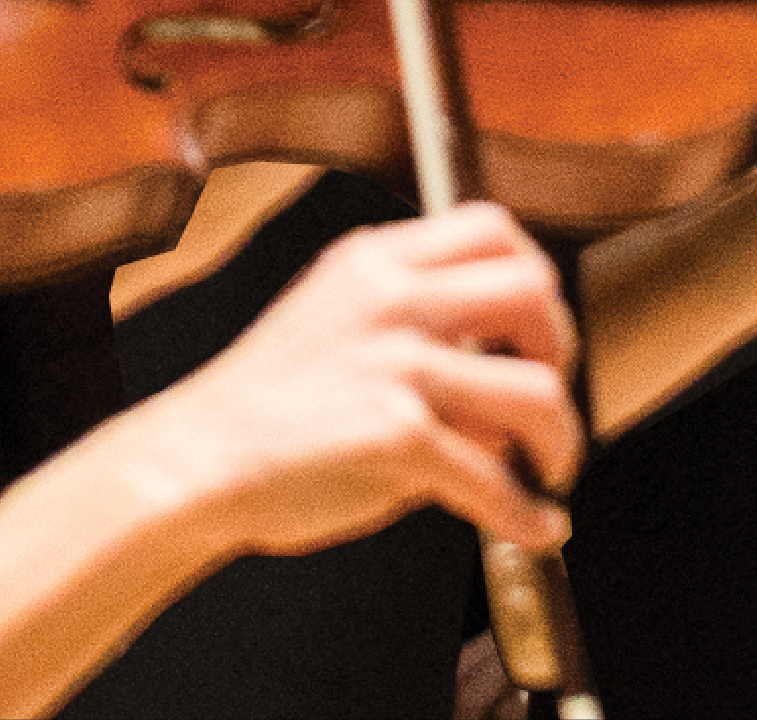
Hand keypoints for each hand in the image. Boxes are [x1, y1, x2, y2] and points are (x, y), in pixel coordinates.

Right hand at [120, 201, 586, 563]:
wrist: (195, 461)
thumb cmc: (262, 404)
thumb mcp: (333, 317)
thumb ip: (409, 318)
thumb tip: (497, 364)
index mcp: (374, 261)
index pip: (493, 228)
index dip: (536, 279)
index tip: (537, 329)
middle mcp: (392, 300)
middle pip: (534, 292)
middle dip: (562, 350)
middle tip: (550, 396)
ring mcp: (397, 367)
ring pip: (537, 391)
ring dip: (561, 440)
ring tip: (547, 468)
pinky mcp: (397, 438)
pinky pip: (496, 481)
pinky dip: (526, 514)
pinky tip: (532, 527)